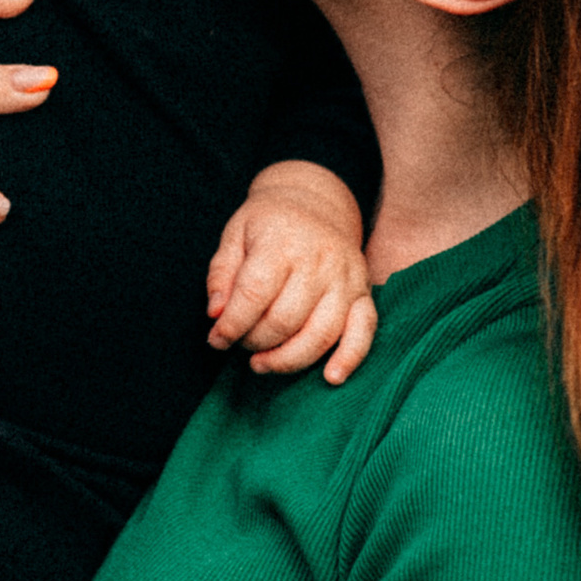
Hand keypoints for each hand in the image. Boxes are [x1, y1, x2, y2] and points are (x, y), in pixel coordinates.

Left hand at [207, 164, 376, 380]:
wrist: (317, 203)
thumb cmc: (269, 223)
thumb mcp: (235, 235)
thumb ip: (221, 274)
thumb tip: (216, 316)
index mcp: (283, 242)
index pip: (254, 294)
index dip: (232, 325)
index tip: (217, 340)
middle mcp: (320, 260)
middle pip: (285, 320)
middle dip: (255, 342)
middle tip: (241, 343)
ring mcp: (346, 278)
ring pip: (321, 334)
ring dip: (287, 360)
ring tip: (262, 364)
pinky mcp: (364, 292)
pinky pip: (364, 331)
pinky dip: (349, 358)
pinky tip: (330, 377)